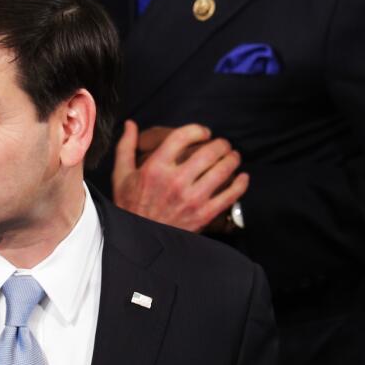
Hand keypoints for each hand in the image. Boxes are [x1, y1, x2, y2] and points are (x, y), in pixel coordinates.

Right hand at [112, 120, 247, 232]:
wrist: (138, 240)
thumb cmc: (129, 205)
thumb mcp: (121, 175)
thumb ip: (125, 147)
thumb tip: (130, 124)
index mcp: (155, 168)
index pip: (183, 136)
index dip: (198, 130)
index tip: (204, 133)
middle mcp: (175, 181)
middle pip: (208, 152)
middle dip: (220, 144)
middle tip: (223, 144)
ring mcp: (192, 199)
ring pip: (222, 170)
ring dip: (232, 159)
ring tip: (233, 156)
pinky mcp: (203, 214)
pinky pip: (230, 195)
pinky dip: (241, 184)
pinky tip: (243, 177)